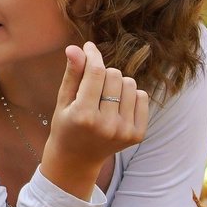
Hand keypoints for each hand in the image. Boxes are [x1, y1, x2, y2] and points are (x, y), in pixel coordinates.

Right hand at [39, 42, 151, 198]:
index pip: (96, 73)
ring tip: (106, 99)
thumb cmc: (67, 124)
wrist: (77, 159)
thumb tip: (76, 48)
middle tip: (93, 89)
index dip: (93, 55)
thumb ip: (72, 74)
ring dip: (118, 85)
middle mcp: (106, 125)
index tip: (89, 47)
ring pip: (130, 84)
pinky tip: (118, 108)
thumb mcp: (63, 100)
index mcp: (84, 115)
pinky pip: (143, 97)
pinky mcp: (138, 135)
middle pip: (115, 75)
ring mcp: (124, 131)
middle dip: (103, 74)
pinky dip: (131, 97)